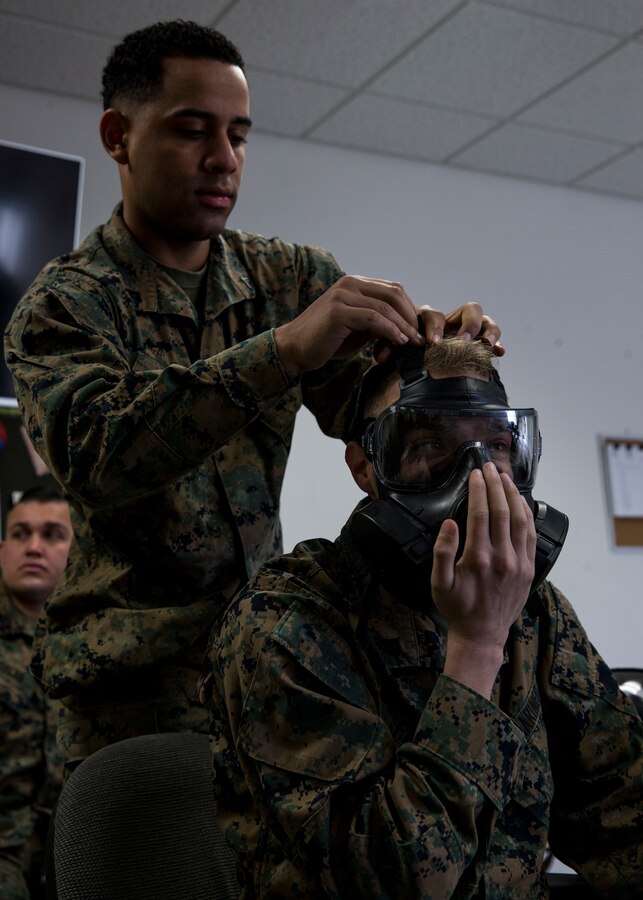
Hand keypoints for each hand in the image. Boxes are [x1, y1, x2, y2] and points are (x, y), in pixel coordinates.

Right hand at [274, 275, 422, 377]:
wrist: (294, 348)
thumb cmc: (326, 339)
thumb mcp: (357, 327)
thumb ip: (377, 321)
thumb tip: (405, 328)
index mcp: (355, 283)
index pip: (393, 289)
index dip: (409, 309)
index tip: (418, 330)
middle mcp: (349, 284)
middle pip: (394, 293)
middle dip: (411, 316)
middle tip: (420, 337)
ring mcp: (343, 295)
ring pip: (386, 307)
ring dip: (403, 326)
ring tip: (413, 343)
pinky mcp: (338, 312)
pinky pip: (373, 318)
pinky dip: (390, 330)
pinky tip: (397, 342)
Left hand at [372, 301, 503, 363]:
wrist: (419, 366)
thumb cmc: (408, 354)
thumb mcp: (397, 349)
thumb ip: (388, 348)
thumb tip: (380, 356)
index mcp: (430, 320)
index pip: (434, 314)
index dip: (435, 327)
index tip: (433, 343)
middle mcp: (452, 321)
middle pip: (468, 309)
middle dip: (468, 325)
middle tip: (463, 341)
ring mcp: (468, 330)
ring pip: (484, 319)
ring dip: (487, 330)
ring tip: (486, 344)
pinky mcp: (479, 342)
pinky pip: (493, 337)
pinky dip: (498, 342)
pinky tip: (500, 352)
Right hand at [431, 464, 535, 697]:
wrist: (482, 634)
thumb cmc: (457, 607)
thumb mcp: (438, 583)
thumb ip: (442, 552)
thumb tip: (450, 523)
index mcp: (478, 559)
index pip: (480, 513)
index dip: (478, 490)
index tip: (475, 474)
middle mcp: (502, 558)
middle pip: (501, 511)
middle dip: (495, 485)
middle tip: (489, 467)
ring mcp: (518, 563)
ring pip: (519, 519)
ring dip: (513, 495)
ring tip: (505, 478)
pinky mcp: (528, 568)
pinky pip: (529, 534)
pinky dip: (526, 514)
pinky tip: (520, 501)